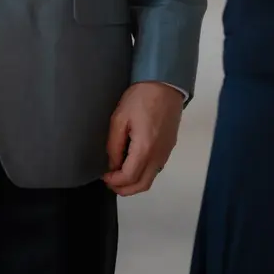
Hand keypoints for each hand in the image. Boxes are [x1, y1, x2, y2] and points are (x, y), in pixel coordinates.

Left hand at [103, 82, 182, 196]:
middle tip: (110, 181)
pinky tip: (131, 162)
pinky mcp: (169, 148)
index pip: (129, 178)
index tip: (103, 175)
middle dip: (124, 189)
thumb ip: (114, 145)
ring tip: (118, 173)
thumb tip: (112, 164)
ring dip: (134, 182)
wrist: (166, 85)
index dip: (114, 181)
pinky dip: (142, 173)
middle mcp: (158, 156)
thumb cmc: (140, 98)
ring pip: (150, 179)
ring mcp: (166, 153)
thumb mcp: (120, 118)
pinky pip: (155, 169)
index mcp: (145, 149)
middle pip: (142, 185)